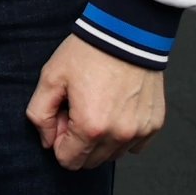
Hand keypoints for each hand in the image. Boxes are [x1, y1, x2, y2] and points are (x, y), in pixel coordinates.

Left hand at [27, 36, 165, 169]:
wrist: (127, 32)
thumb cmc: (88, 53)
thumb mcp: (51, 78)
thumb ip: (40, 115)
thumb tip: (47, 141)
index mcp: (90, 127)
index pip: (68, 161)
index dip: (59, 142)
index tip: (63, 117)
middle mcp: (119, 135)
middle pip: (90, 162)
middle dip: (79, 142)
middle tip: (79, 109)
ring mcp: (140, 131)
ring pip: (112, 155)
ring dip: (101, 139)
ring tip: (98, 105)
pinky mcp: (154, 124)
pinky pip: (134, 145)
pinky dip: (123, 134)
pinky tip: (116, 108)